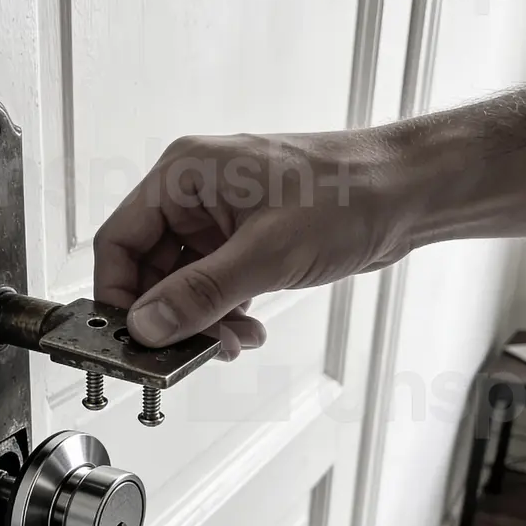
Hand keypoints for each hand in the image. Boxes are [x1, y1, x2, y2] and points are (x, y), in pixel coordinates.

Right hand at [93, 132, 412, 359]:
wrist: (407, 193)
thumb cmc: (348, 193)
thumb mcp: (267, 252)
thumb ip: (200, 293)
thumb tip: (148, 326)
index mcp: (184, 175)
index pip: (118, 240)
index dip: (118, 295)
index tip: (132, 338)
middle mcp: (194, 194)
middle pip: (148, 269)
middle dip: (171, 314)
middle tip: (191, 349)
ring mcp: (219, 219)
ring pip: (182, 283)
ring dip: (202, 320)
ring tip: (233, 341)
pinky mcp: (244, 241)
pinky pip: (213, 285)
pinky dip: (224, 314)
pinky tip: (249, 329)